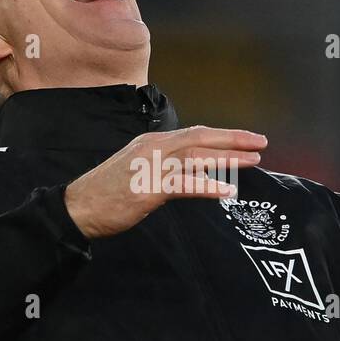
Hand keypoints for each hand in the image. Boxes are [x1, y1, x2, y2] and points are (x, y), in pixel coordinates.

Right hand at [64, 126, 267, 239]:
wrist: (78, 207)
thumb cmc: (107, 192)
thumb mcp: (137, 168)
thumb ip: (162, 164)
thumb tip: (187, 169)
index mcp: (152, 142)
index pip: (194, 133)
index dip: (223, 135)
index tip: (247, 139)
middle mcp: (154, 148)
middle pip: (201, 138)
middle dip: (234, 140)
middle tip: (261, 143)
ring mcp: (151, 167)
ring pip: (197, 157)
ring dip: (229, 158)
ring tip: (253, 161)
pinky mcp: (148, 189)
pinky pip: (185, 185)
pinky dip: (208, 186)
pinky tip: (227, 190)